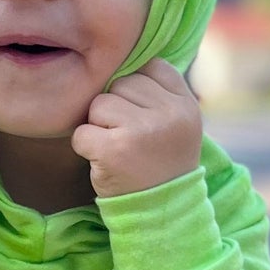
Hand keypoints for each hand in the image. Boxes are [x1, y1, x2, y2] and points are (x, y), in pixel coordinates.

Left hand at [71, 59, 201, 197]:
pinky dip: (86, 149)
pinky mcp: (116, 149)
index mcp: (187, 105)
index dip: (136, 92)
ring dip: (100, 130)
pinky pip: (82, 132)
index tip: (143, 121)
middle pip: (121, 84)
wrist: (163, 217)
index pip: (150, 67)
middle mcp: (170, 113)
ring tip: (121, 152)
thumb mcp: (176, 126)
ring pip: (99, 105)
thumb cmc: (161, 166)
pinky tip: (106, 164)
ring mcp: (144, 130)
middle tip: (132, 142)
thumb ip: (160, 92)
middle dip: (116, 111)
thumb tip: (126, 52)